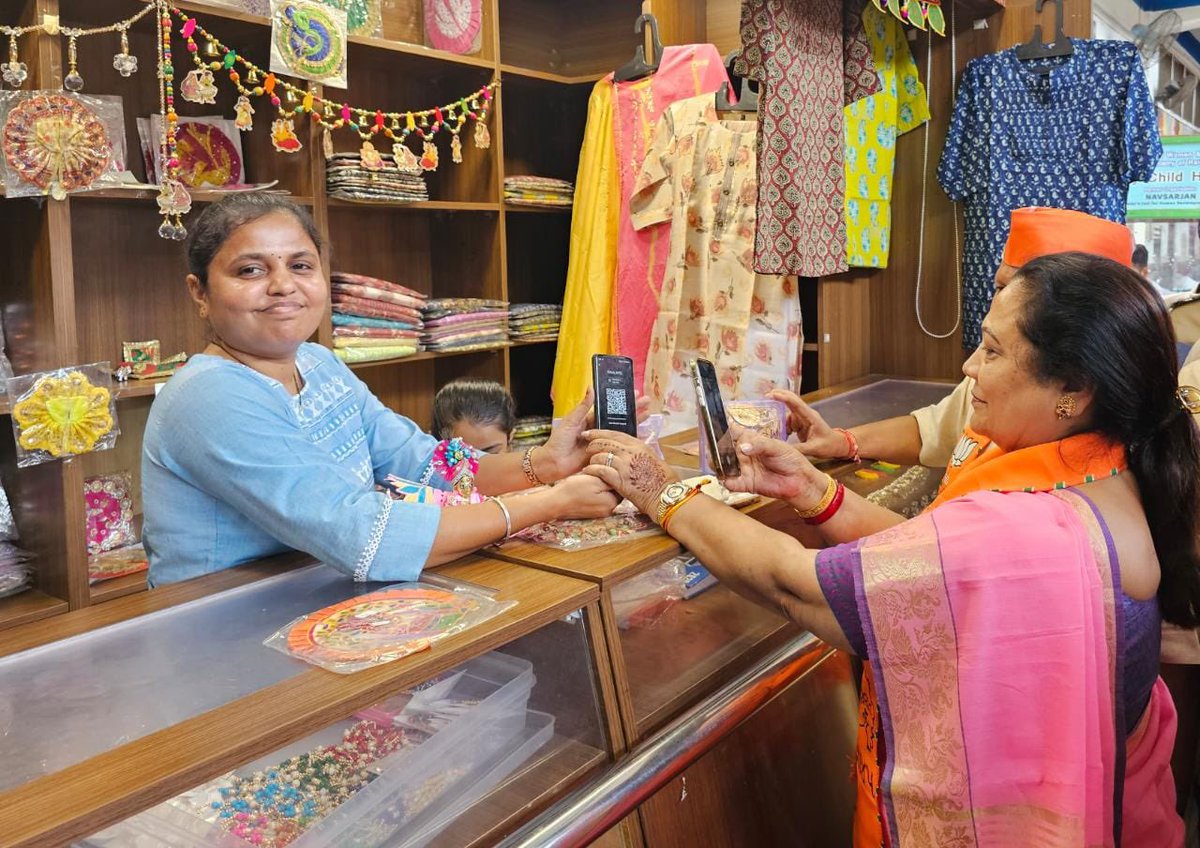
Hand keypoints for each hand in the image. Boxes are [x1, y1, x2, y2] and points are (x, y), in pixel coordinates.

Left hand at [540, 391, 654, 480]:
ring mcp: (603, 441)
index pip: (610, 408)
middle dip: (633, 409)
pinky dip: (630, 440)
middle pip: (620, 417)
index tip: (634, 393)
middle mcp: (599, 429)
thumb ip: (583, 407)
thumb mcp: (571, 421)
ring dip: (635, 421)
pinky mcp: (604, 453)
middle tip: (647, 401)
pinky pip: (619, 445)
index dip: (622, 401)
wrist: (554, 463)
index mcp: (591, 419)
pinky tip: (642, 434)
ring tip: (648, 413)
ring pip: (622, 429)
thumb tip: (591, 388)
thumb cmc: (558, 441)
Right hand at [550, 472, 620, 519]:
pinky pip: (597, 499)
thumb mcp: (595, 480)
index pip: (620, 485)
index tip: (605, 468)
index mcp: (612, 503)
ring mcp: (599, 512)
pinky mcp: (591, 512)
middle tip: (595, 473)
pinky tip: (584, 487)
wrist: (555, 503)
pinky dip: (593, 492)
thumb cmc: (574, 490)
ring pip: (605, 494)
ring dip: (599, 486)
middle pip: (614, 490)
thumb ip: (611, 480)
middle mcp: (608, 510)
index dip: (613, 474)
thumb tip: (621, 478)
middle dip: (607, 481)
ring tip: (588, 479)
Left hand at [581, 429, 680, 517]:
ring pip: (600, 456)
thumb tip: (630, 450)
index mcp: (639, 446)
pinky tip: (589, 471)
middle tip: (586, 448)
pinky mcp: (619, 479)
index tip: (590, 433)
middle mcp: (631, 452)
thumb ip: (639, 453)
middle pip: (605, 442)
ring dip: (592, 459)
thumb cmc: (663, 480)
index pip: (615, 434)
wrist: (666, 496)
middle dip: (592, 444)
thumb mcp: (653, 459)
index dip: (600, 432)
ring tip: (590, 464)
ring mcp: (624, 465)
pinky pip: (600, 470)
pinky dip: (592, 470)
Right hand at [722, 425, 825, 503]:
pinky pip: (732, 483)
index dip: (723, 428)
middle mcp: (745, 454)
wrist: (800, 479)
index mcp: (752, 441)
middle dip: (716, 448)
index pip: (734, 433)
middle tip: (709, 446)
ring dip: (718, 464)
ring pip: (725, 466)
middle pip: (725, 449)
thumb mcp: (777, 446)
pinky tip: (725, 479)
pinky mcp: (746, 483)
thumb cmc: (791, 459)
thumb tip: (743, 447)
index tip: (713, 424)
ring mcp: (744, 468)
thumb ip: (760, 445)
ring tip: (714, 461)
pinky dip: (727, 481)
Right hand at [767, 389, 847, 459]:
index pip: (795, 403)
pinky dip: (780, 426)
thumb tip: (782, 450)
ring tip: (763, 420)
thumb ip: (799, 449)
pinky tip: (774, 432)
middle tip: (762, 399)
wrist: (837, 445)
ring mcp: (801, 418)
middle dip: (776, 397)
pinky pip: (786, 422)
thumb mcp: (814, 449)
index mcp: (810, 416)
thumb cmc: (828, 445)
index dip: (783, 397)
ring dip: (776, 416)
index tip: (770, 395)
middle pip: (789, 400)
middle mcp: (804, 414)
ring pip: (785, 413)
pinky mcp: (799, 424)